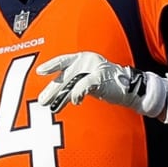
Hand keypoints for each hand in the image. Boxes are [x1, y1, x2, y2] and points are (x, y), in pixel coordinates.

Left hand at [37, 51, 167, 116]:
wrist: (128, 88)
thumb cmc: (104, 84)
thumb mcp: (83, 83)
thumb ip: (68, 88)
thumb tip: (49, 98)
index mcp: (82, 59)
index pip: (63, 61)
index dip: (51, 65)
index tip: (40, 72)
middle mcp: (87, 61)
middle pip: (65, 75)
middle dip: (53, 89)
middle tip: (42, 101)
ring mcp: (94, 67)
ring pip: (72, 81)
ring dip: (62, 95)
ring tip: (53, 106)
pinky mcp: (101, 77)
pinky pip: (84, 85)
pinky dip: (77, 94)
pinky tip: (75, 101)